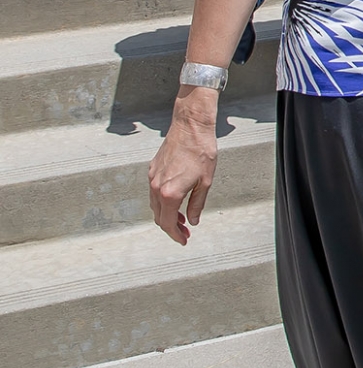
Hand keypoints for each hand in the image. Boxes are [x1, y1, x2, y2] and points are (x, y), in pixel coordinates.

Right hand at [149, 92, 217, 245]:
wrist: (190, 127)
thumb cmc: (201, 151)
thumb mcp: (205, 182)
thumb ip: (197, 204)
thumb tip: (193, 221)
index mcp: (169, 193)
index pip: (167, 222)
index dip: (175, 235)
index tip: (183, 240)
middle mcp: (156, 187)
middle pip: (159, 216)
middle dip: (171, 228)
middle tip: (185, 233)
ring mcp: (152, 177)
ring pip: (155, 205)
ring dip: (167, 215)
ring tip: (182, 220)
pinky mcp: (152, 169)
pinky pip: (154, 192)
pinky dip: (163, 202)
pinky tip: (175, 201)